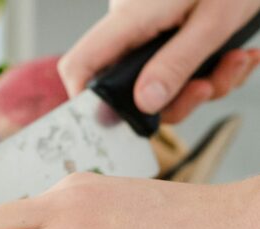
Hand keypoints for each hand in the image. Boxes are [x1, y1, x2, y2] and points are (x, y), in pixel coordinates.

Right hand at [59, 0, 259, 122]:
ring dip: (204, 84)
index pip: (80, 65)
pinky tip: (236, 55)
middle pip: (128, 87)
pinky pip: (178, 68)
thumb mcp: (213, 20)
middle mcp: (131, 27)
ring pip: (160, 83)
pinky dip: (211, 70)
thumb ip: (176, 63)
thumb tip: (145, 103)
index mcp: (129, 18)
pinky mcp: (168, 34)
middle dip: (176, 99)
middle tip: (209, 87)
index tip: (113, 122)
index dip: (84, 101)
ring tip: (237, 61)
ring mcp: (148, 32)